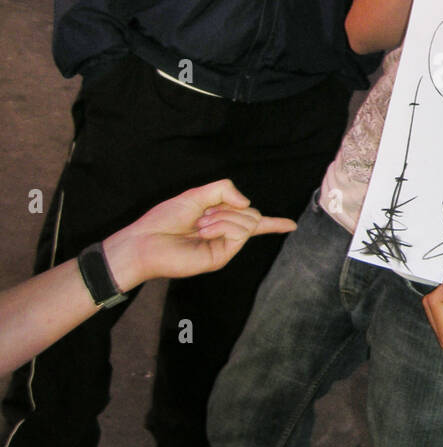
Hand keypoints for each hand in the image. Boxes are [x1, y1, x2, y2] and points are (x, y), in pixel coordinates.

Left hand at [102, 180, 295, 287]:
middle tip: (204, 215)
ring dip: (224, 217)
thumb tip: (248, 203)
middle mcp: (224, 235)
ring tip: (200, 225)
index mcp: (219, 220)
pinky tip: (204, 230)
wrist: (146, 241)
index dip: (273, 223)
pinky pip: (239, 233)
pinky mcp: (222, 256)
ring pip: (248, 222)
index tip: (292, 225)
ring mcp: (224, 247)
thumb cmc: (165, 219)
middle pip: (252, 215)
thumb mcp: (197, 195)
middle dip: (232, 208)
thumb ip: (224, 190)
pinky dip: (223, 225)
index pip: (252, 221)